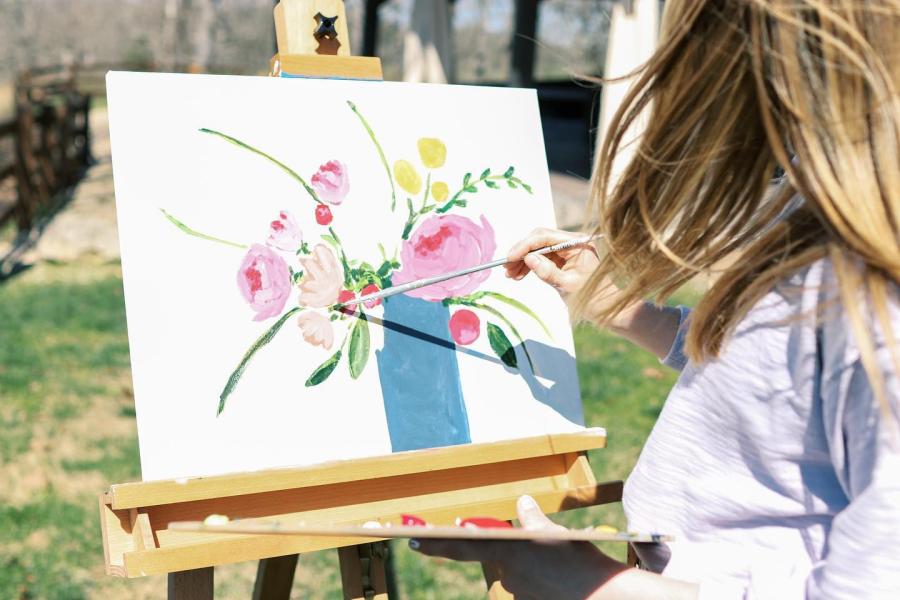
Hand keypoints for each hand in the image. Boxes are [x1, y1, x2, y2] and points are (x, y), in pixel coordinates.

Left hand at [410, 495, 627, 598]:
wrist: (599, 594)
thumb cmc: (575, 557)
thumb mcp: (553, 531)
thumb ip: (532, 519)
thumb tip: (523, 502)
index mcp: (505, 550)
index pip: (459, 545)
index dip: (432, 544)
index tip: (409, 540)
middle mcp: (505, 574)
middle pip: (499, 557)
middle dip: (515, 551)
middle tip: (542, 550)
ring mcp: (517, 592)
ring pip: (517, 572)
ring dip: (533, 566)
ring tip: (561, 561)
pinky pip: (530, 586)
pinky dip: (542, 579)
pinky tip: (562, 576)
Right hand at [506, 228, 638, 327]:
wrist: (604, 307)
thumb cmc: (591, 297)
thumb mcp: (567, 285)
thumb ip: (548, 271)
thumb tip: (528, 258)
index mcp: (577, 243)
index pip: (545, 236)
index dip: (525, 246)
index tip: (510, 258)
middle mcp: (571, 242)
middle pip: (539, 239)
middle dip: (521, 252)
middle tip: (506, 267)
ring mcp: (566, 250)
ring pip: (538, 248)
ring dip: (523, 260)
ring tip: (510, 275)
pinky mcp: (562, 259)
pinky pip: (541, 257)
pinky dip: (530, 266)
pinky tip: (519, 275)